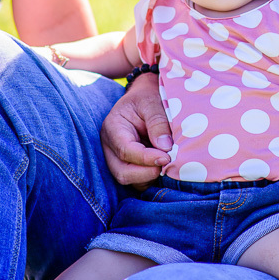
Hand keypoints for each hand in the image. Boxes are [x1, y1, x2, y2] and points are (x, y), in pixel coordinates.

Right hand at [99, 72, 171, 186]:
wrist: (146, 98)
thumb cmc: (148, 97)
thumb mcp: (152, 102)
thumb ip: (158, 122)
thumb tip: (165, 148)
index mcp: (112, 127)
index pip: (125, 150)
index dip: (146, 158)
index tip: (166, 157)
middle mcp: (110, 147)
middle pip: (121, 172)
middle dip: (146, 174)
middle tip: (167, 164)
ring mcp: (117, 159)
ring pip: (130, 180)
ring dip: (150, 177)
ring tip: (168, 163)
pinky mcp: (129, 166)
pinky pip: (138, 181)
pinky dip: (151, 178)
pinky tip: (164, 166)